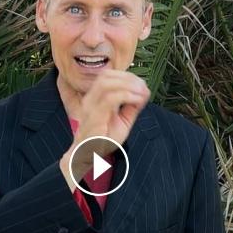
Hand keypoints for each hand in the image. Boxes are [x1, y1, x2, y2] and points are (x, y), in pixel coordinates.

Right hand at [60, 70, 150, 190]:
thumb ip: (132, 106)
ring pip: (106, 83)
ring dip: (128, 85)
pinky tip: (137, 100)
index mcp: (94, 97)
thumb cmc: (103, 139)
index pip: (107, 75)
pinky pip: (110, 98)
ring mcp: (90, 106)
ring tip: (141, 93)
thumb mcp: (123, 120)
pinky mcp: (94, 116)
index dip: (126, 76)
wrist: (88, 156)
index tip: (142, 85)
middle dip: (128, 78)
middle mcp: (89, 99)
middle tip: (144, 87)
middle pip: (106, 75)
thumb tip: (144, 92)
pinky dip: (127, 95)